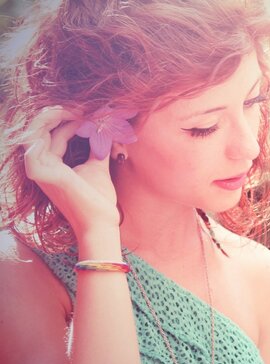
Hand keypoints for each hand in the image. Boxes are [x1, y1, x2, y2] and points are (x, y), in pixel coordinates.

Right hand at [23, 106, 121, 236]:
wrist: (100, 222)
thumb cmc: (98, 199)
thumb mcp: (97, 166)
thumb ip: (95, 147)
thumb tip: (103, 128)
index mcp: (48, 163)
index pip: (51, 130)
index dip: (70, 116)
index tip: (92, 109)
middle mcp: (37, 164)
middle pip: (40, 125)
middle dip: (62, 109)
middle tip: (86, 103)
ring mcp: (35, 167)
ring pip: (37, 126)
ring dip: (61, 112)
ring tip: (84, 109)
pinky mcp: (38, 170)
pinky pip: (42, 136)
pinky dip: (61, 123)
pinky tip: (81, 120)